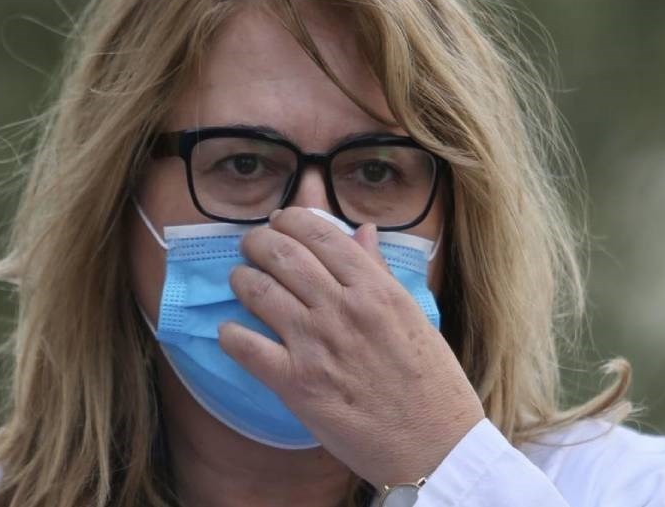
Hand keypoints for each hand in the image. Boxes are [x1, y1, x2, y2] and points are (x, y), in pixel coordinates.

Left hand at [219, 207, 484, 487]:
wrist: (434, 444)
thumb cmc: (432, 381)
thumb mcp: (413, 315)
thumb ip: (379, 271)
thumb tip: (360, 231)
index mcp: (374, 289)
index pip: (319, 234)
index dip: (290, 220)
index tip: (280, 222)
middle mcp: (342, 309)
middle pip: (281, 254)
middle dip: (257, 242)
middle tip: (252, 246)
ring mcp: (316, 345)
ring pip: (258, 291)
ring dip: (241, 280)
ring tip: (240, 281)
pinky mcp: (296, 384)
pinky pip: (245, 347)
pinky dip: (230, 335)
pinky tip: (230, 333)